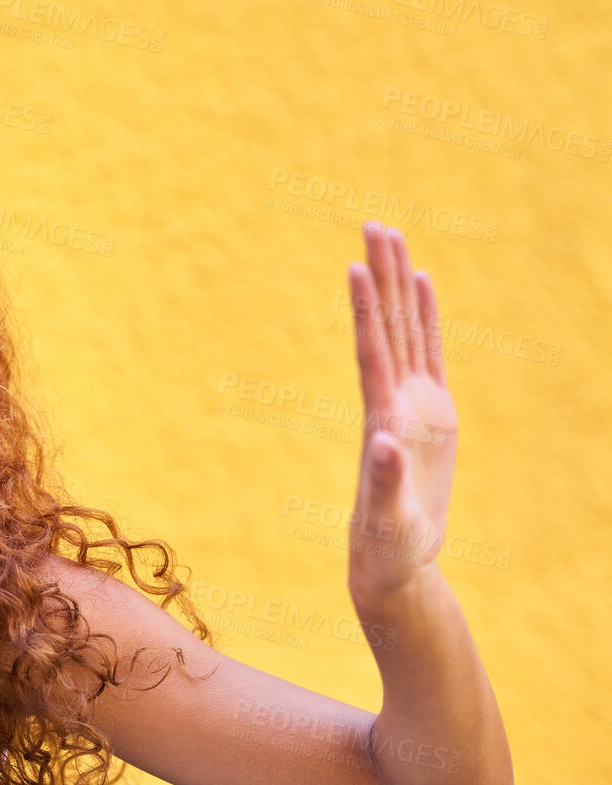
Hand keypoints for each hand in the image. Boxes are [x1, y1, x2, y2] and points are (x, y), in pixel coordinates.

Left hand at [344, 221, 457, 608]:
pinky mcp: (432, 415)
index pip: (370, 352)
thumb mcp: (385, 516)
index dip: (365, 310)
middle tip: (374, 223)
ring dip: (398, 285)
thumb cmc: (386, 545)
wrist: (394, 561)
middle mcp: (392, 402)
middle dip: (381, 276)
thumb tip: (381, 443)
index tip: (354, 266)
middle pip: (387, 327)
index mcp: (381, 419)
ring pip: (406, 331)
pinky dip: (427, 318)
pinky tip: (422, 284)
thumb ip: (383, 481)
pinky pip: (429, 354)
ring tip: (392, 236)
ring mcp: (412, 404)